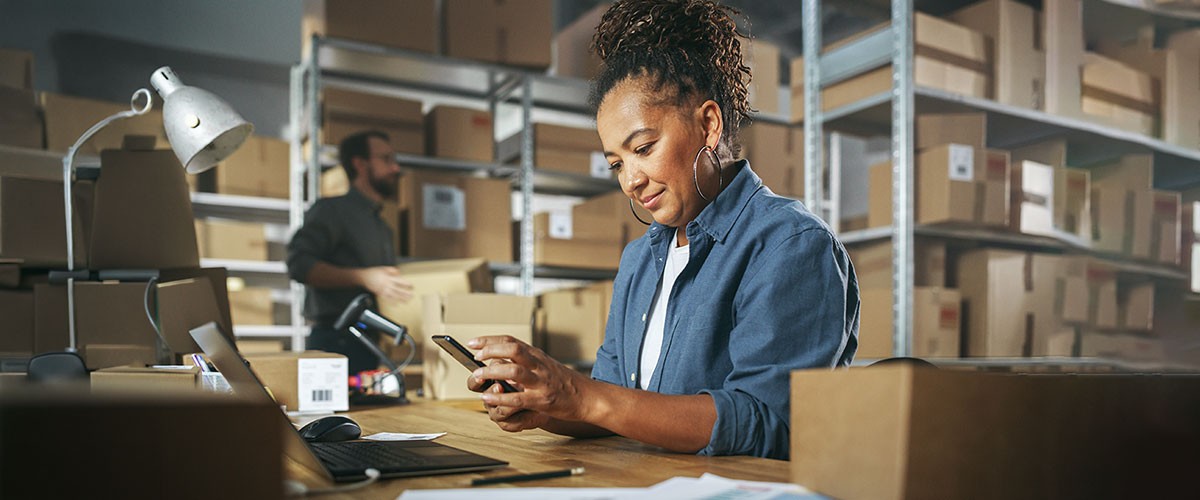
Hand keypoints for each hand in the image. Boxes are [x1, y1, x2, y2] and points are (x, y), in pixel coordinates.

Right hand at [357, 266, 412, 301]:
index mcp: (388, 278)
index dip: (406, 284)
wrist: (364, 277)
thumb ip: (392, 270)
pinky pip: (387, 299)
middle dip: (405, 293)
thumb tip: (398, 272)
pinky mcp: (380, 294)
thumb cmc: (374, 272)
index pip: (399, 281)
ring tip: (407, 301)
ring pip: (394, 295)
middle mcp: (387, 284)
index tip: (411, 285)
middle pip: (398, 290)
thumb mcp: (383, 268)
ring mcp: (383, 290)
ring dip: (401, 299)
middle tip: (412, 295)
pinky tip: (396, 304)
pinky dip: (392, 302)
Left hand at [467, 335, 591, 423]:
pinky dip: (500, 397)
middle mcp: (538, 364)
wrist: (587, 396)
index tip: (472, 343)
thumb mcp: (544, 365)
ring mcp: (541, 382)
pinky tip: (487, 398)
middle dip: (490, 350)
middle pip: (512, 349)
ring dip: (492, 372)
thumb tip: (498, 359)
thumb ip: (525, 361)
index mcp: (536, 355)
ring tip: (477, 377)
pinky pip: (518, 398)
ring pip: (514, 370)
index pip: (510, 341)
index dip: (489, 340)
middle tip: (475, 357)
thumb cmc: (563, 382)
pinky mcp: (542, 400)